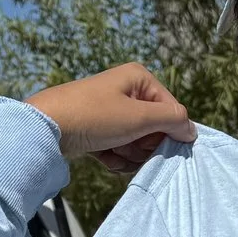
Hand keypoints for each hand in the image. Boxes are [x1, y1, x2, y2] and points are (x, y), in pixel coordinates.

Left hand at [28, 64, 194, 172]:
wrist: (46, 127)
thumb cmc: (94, 116)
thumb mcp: (139, 117)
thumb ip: (172, 121)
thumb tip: (192, 131)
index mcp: (139, 78)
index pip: (171, 109)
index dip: (166, 132)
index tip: (154, 145)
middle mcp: (126, 91)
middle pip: (153, 128)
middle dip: (143, 145)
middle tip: (128, 148)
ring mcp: (110, 111)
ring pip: (136, 141)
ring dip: (128, 154)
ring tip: (112, 152)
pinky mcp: (97, 129)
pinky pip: (118, 147)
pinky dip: (114, 157)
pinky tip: (103, 158)